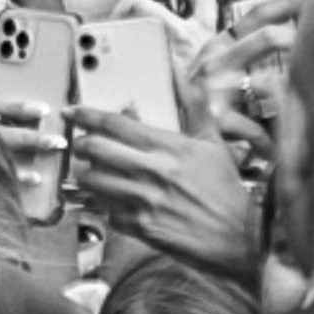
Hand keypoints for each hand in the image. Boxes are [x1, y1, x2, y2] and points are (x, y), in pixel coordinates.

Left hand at [69, 105, 260, 278]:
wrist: (242, 236)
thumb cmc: (227, 191)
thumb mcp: (214, 144)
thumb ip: (196, 109)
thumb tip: (189, 77)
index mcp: (169, 147)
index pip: (116, 124)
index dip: (87, 115)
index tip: (72, 112)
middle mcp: (152, 171)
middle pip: (96, 150)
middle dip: (81, 145)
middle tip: (82, 144)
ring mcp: (144, 201)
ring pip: (93, 181)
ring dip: (87, 175)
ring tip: (93, 172)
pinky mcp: (141, 228)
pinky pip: (107, 212)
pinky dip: (105, 206)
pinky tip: (113, 202)